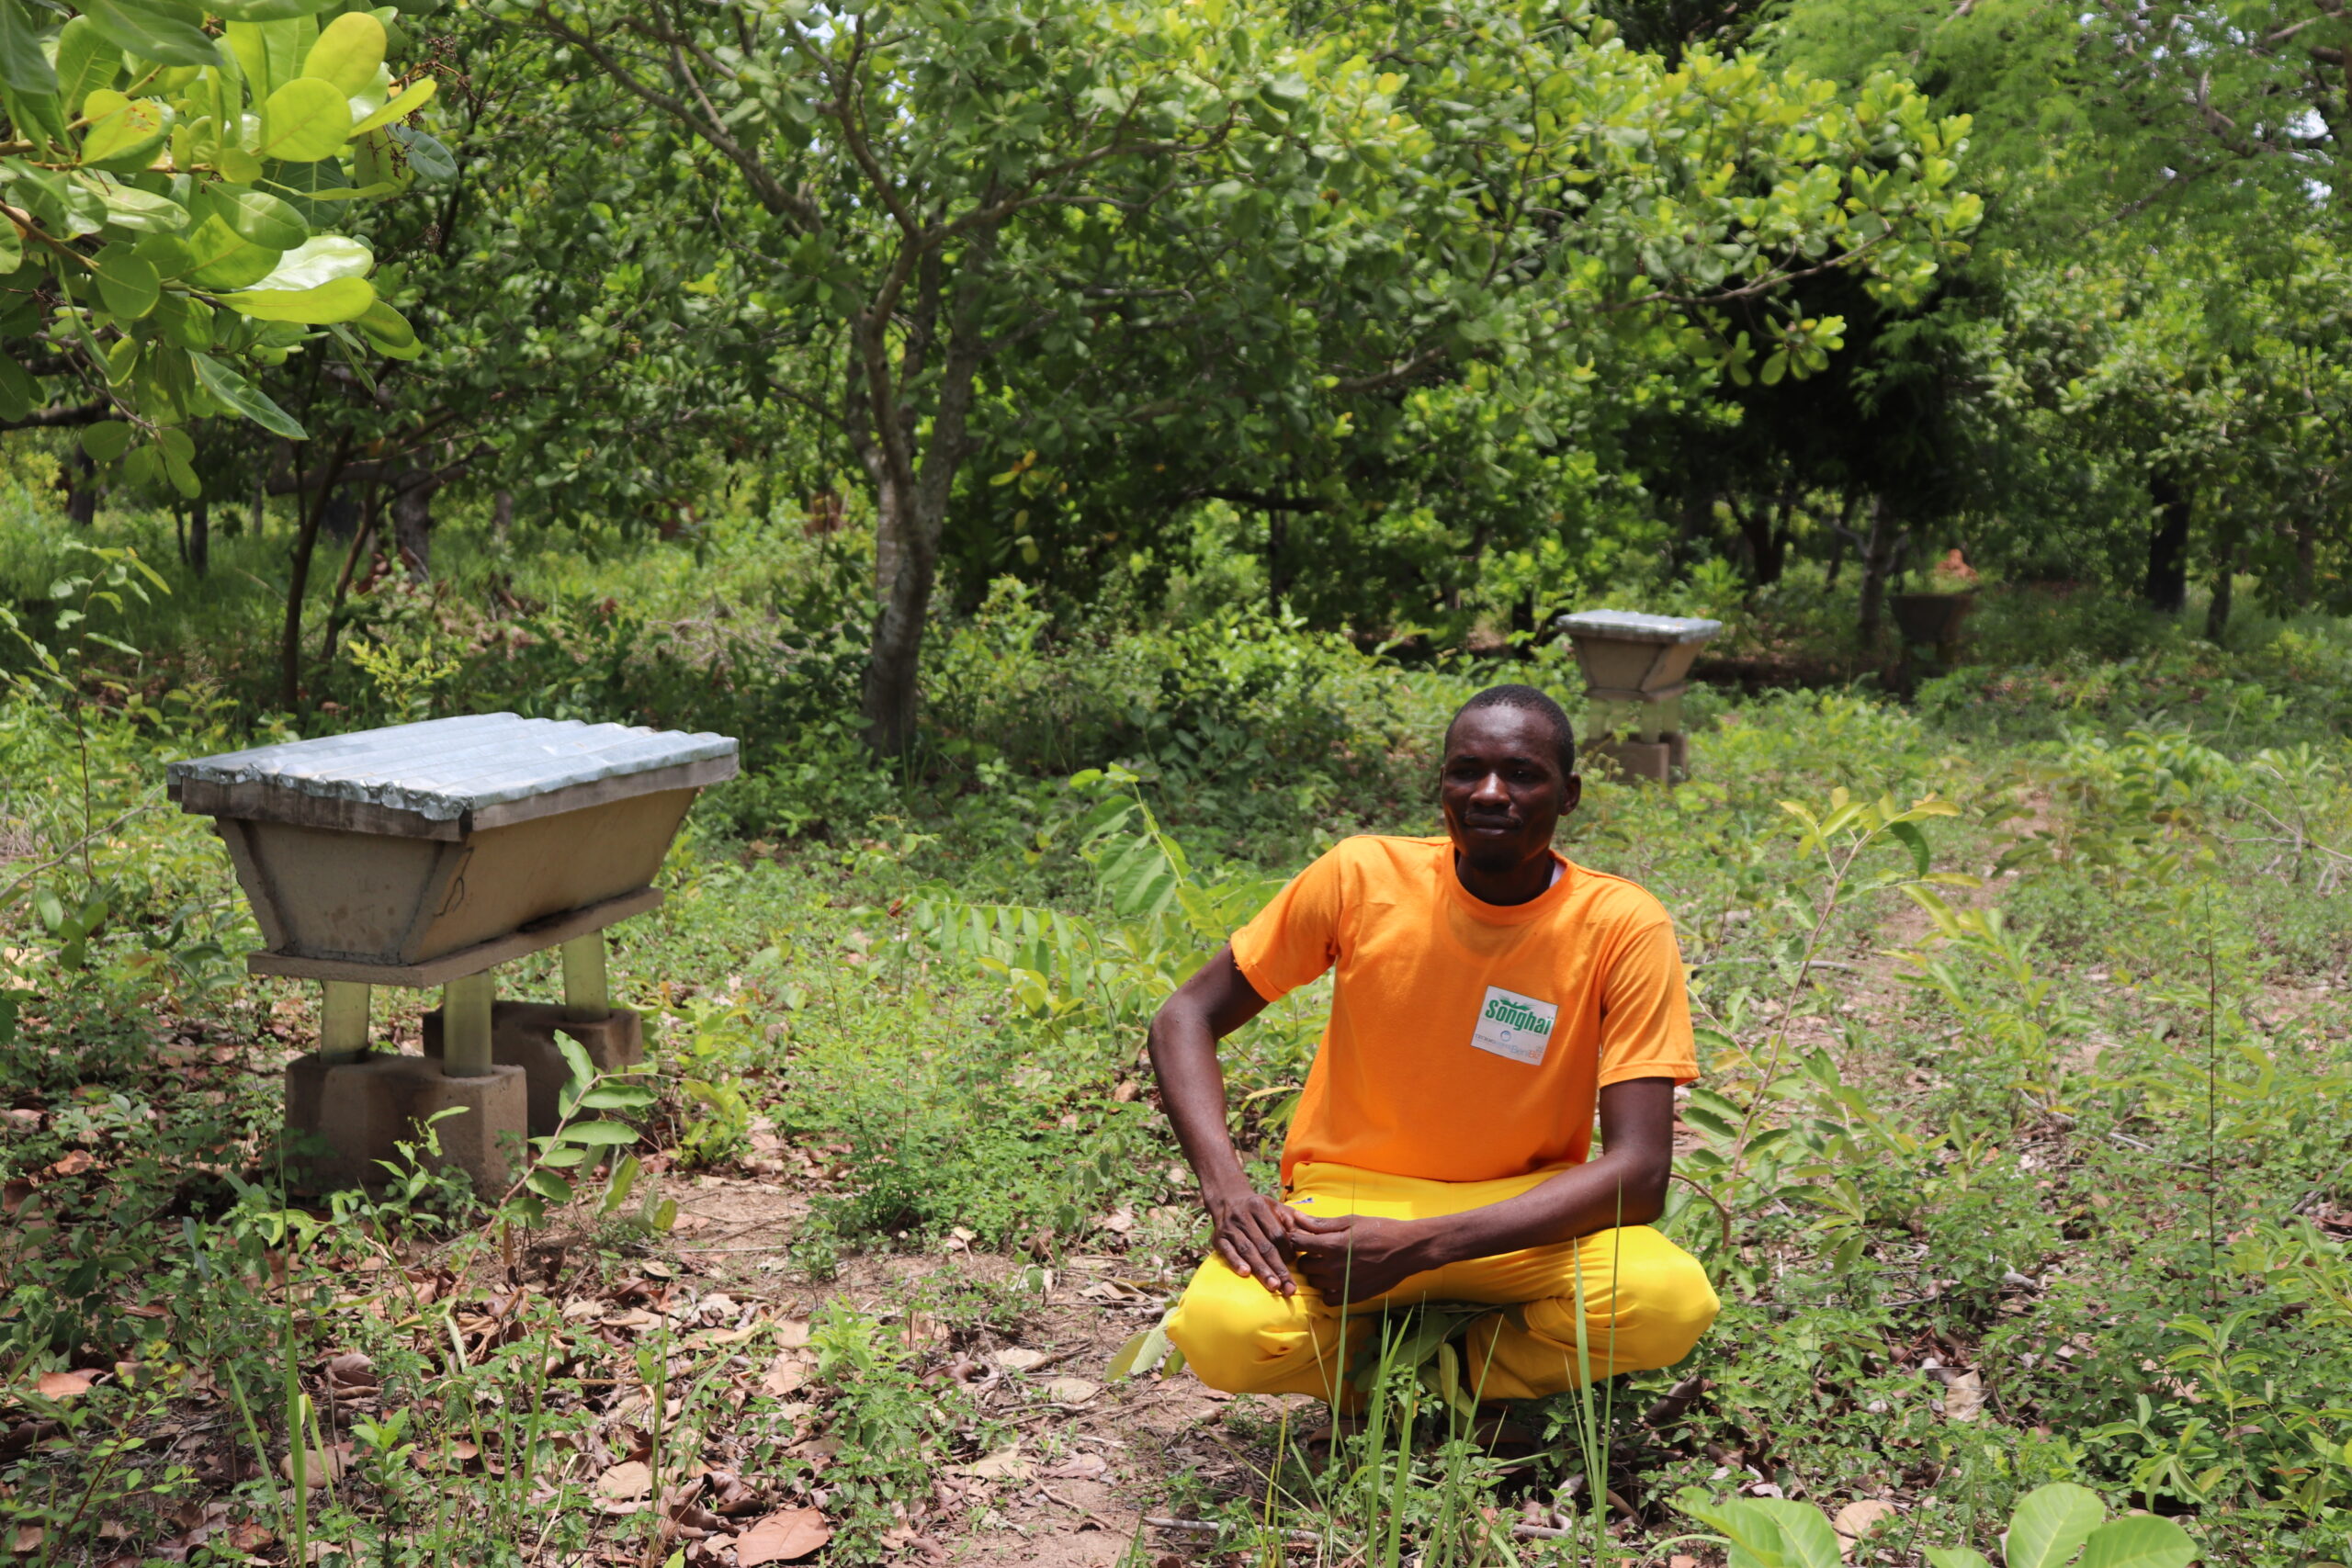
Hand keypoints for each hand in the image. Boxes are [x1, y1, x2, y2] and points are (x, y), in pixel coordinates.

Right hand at [1203, 1181, 1297, 1295]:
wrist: (1228, 1199)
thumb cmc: (1259, 1209)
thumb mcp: (1277, 1208)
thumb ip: (1294, 1223)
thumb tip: (1312, 1240)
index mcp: (1260, 1207)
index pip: (1276, 1233)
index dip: (1287, 1250)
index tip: (1296, 1263)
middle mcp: (1243, 1216)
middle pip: (1264, 1245)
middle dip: (1277, 1267)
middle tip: (1288, 1287)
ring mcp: (1229, 1228)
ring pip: (1248, 1250)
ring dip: (1261, 1269)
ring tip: (1273, 1285)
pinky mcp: (1217, 1238)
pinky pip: (1227, 1251)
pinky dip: (1236, 1262)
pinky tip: (1245, 1273)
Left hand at [1285, 1212, 1433, 1303]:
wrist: (1407, 1250)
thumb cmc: (1380, 1230)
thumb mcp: (1351, 1221)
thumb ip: (1321, 1223)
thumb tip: (1297, 1217)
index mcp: (1332, 1245)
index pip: (1297, 1243)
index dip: (1296, 1238)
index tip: (1303, 1237)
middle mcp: (1334, 1267)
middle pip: (1303, 1265)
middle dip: (1306, 1256)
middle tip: (1319, 1251)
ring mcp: (1343, 1284)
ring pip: (1314, 1282)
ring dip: (1317, 1273)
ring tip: (1330, 1264)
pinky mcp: (1353, 1296)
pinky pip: (1328, 1300)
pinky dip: (1328, 1291)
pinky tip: (1337, 1280)